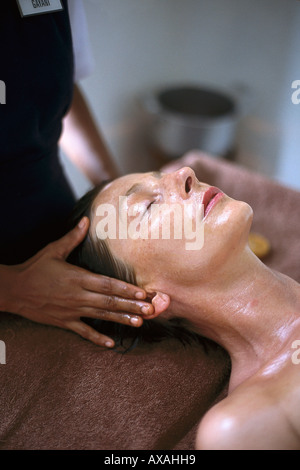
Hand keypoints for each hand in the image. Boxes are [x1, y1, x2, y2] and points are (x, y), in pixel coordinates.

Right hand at [2, 217, 152, 346]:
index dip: (126, 289)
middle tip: (150, 310)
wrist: (13, 290)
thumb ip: (72, 238)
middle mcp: (77, 295)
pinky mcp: (64, 322)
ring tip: (139, 323)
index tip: (142, 293)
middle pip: (109, 302)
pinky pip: (83, 332)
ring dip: (121, 319)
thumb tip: (86, 221)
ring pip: (101, 316)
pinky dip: (97, 338)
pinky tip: (111, 344)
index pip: (107, 284)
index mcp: (77, 277)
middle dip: (131, 306)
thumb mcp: (53, 251)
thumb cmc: (35, 268)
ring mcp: (71, 310)